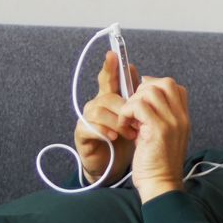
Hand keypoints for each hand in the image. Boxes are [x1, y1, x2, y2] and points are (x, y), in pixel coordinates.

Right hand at [73, 51, 141, 184]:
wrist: (115, 168)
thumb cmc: (125, 142)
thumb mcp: (135, 119)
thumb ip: (136, 99)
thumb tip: (140, 74)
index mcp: (111, 99)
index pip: (109, 78)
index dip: (111, 66)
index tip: (113, 54)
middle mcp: (97, 105)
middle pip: (108, 94)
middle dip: (125, 108)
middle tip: (138, 121)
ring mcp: (87, 118)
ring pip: (100, 109)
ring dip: (118, 121)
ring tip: (131, 134)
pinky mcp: (82, 133)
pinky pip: (90, 126)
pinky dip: (105, 130)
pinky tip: (114, 137)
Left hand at [118, 76, 190, 202]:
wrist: (160, 185)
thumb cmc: (157, 164)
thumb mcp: (163, 136)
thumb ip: (158, 117)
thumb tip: (141, 98)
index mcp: (183, 118)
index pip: (175, 87)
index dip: (155, 87)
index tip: (141, 102)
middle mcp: (181, 117)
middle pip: (164, 83)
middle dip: (143, 91)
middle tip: (133, 110)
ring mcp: (172, 122)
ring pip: (149, 91)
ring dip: (132, 102)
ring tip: (129, 120)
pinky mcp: (158, 129)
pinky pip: (138, 105)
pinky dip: (127, 112)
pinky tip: (125, 126)